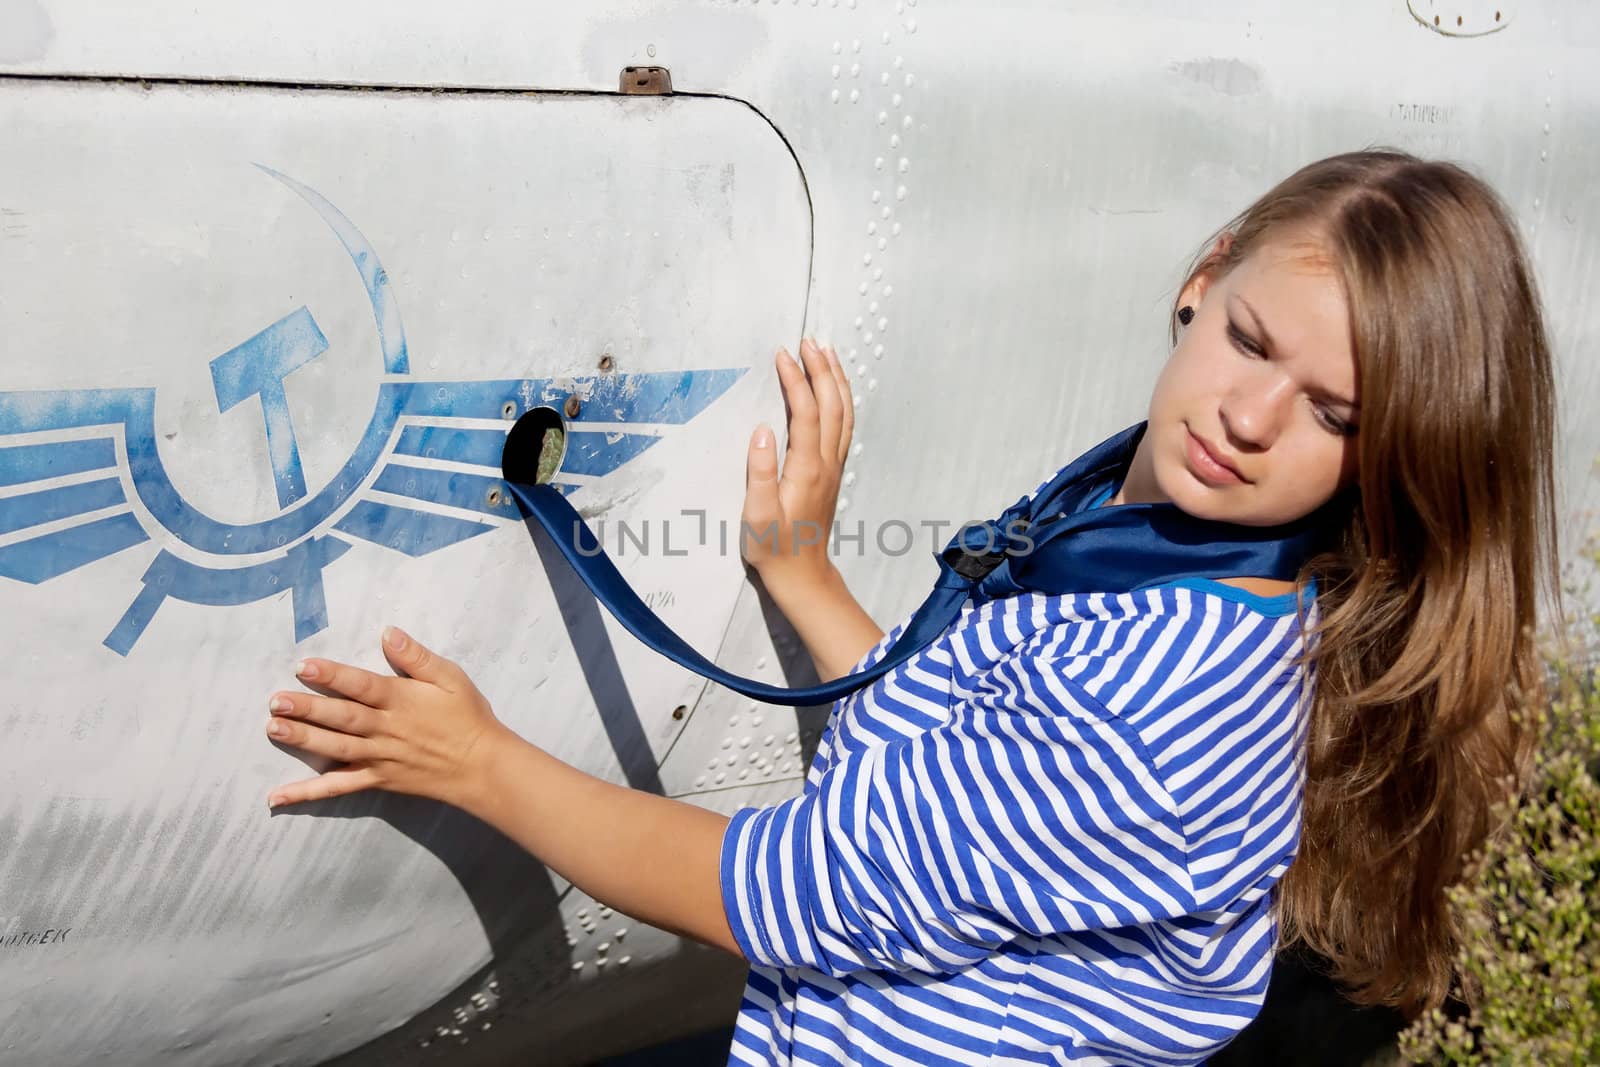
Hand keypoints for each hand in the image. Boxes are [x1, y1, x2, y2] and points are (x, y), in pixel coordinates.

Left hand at [264, 627, 509, 811]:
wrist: (482, 766)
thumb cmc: (468, 717)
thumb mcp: (451, 678)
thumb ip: (417, 657)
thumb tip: (388, 633)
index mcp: (402, 701)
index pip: (362, 685)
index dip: (332, 675)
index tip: (304, 666)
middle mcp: (386, 730)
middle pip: (342, 718)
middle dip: (308, 708)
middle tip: (276, 701)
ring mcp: (379, 758)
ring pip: (336, 749)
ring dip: (304, 739)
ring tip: (274, 729)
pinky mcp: (377, 779)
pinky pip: (339, 788)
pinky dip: (308, 793)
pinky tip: (278, 796)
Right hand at [741, 338, 853, 588]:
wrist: (802, 575)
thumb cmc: (774, 548)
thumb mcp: (758, 516)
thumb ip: (761, 473)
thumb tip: (762, 431)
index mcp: (806, 469)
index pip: (806, 413)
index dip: (797, 380)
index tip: (783, 354)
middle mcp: (826, 463)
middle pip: (833, 405)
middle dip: (822, 369)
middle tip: (809, 340)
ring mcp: (834, 467)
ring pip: (844, 414)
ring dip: (836, 380)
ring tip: (826, 352)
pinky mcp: (832, 472)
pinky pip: (843, 426)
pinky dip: (841, 400)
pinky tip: (834, 390)